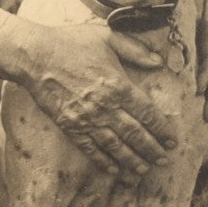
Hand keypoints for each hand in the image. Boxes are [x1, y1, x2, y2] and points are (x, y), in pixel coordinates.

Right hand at [18, 23, 178, 183]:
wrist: (35, 56)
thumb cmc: (72, 43)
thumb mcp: (107, 36)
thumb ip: (136, 49)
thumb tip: (159, 62)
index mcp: (118, 85)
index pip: (147, 113)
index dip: (162, 129)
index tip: (172, 140)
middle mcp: (105, 106)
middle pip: (135, 134)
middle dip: (152, 150)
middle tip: (164, 161)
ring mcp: (86, 119)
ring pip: (115, 146)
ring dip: (131, 160)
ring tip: (144, 170)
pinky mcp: (69, 126)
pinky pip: (89, 148)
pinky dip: (102, 160)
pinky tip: (113, 168)